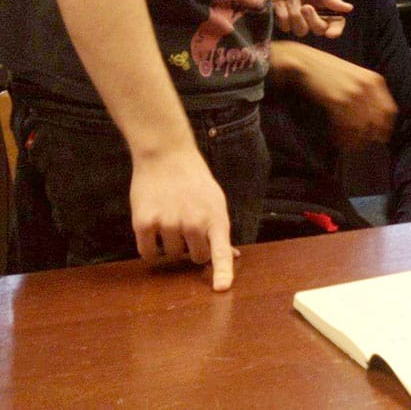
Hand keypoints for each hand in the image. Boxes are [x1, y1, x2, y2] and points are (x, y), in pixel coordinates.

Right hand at [128, 146, 236, 291]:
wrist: (167, 156)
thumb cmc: (195, 182)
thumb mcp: (215, 202)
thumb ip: (220, 230)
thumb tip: (232, 257)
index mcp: (215, 218)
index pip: (220, 251)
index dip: (222, 272)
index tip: (221, 289)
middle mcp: (193, 222)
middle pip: (195, 258)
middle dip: (192, 249)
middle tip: (187, 225)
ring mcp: (168, 223)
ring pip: (170, 256)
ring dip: (170, 244)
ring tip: (171, 217)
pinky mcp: (144, 223)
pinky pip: (148, 253)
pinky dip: (150, 247)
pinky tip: (153, 227)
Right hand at [270, 40, 396, 148]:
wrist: (305, 61)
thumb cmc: (328, 71)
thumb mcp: (355, 76)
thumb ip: (367, 93)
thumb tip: (372, 121)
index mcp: (375, 80)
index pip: (389, 110)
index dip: (385, 128)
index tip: (379, 139)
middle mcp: (369, 86)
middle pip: (377, 121)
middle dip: (370, 138)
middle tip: (360, 147)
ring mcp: (354, 93)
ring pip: (361, 127)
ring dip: (354, 141)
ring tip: (347, 147)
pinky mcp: (339, 100)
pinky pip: (345, 126)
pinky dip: (342, 137)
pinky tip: (336, 141)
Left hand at [272, 0, 350, 37]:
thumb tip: (348, 9)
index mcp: (325, 2)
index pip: (335, 22)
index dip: (335, 30)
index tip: (330, 34)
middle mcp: (311, 10)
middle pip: (317, 30)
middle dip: (313, 21)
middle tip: (306, 6)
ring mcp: (294, 12)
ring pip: (299, 31)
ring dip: (295, 17)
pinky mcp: (278, 11)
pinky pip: (283, 25)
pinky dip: (282, 15)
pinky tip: (280, 2)